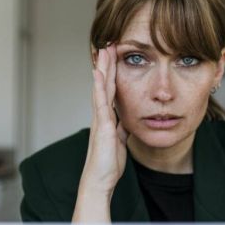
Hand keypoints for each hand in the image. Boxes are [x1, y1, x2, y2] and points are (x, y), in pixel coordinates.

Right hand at [80, 43, 128, 196]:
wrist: (99, 181)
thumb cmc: (107, 165)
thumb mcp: (120, 142)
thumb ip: (121, 129)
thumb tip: (127, 120)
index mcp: (107, 118)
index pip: (111, 90)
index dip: (112, 73)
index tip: (114, 57)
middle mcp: (100, 115)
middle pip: (104, 84)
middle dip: (106, 64)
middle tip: (108, 44)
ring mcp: (99, 119)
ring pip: (100, 88)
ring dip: (102, 68)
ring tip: (103, 50)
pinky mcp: (101, 126)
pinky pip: (100, 102)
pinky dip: (99, 87)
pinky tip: (98, 73)